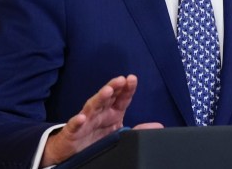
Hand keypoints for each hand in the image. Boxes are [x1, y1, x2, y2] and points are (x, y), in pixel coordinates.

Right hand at [41, 75, 162, 165]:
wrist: (72, 152)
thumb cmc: (97, 138)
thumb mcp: (120, 133)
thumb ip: (138, 129)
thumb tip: (158, 126)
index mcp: (112, 112)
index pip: (122, 98)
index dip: (127, 88)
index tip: (133, 78)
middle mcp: (100, 113)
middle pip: (107, 97)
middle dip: (113, 87)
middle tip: (121, 79)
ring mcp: (86, 120)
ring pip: (92, 107)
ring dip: (99, 98)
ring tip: (107, 91)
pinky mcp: (73, 132)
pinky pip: (75, 126)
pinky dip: (78, 121)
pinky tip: (82, 118)